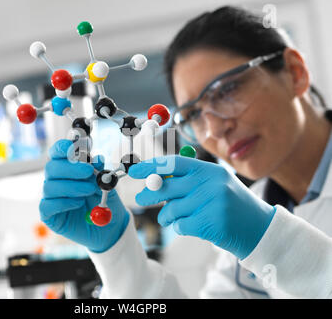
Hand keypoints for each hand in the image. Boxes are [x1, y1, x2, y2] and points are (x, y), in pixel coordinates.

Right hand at [39, 139, 129, 252]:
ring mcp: (51, 197)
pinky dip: (64, 202)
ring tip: (89, 191)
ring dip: (71, 186)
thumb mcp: (107, 185)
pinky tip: (78, 203)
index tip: (72, 147)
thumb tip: (97, 158)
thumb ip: (100, 172)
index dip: (61, 148)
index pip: (57, 153)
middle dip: (70, 168)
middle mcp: (56, 180)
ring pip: (50, 186)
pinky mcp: (48, 215)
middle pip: (51, 168)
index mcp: (68, 168)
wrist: (109, 228)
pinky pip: (48, 205)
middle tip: (88, 172)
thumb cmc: (105, 202)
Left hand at [129, 155, 275, 259]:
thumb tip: (153, 179)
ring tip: (176, 218)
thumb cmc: (230, 204)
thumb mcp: (213, 184)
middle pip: (167, 187)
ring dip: (168, 216)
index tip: (134, 170)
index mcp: (209, 170)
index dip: (151, 166)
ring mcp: (212, 204)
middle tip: (139, 199)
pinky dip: (181, 227)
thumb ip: (187, 181)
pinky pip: (180, 226)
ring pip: (171, 210)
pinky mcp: (211, 224)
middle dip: (149, 194)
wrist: (259, 228)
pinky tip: (192, 226)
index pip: (174, 163)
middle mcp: (211, 184)